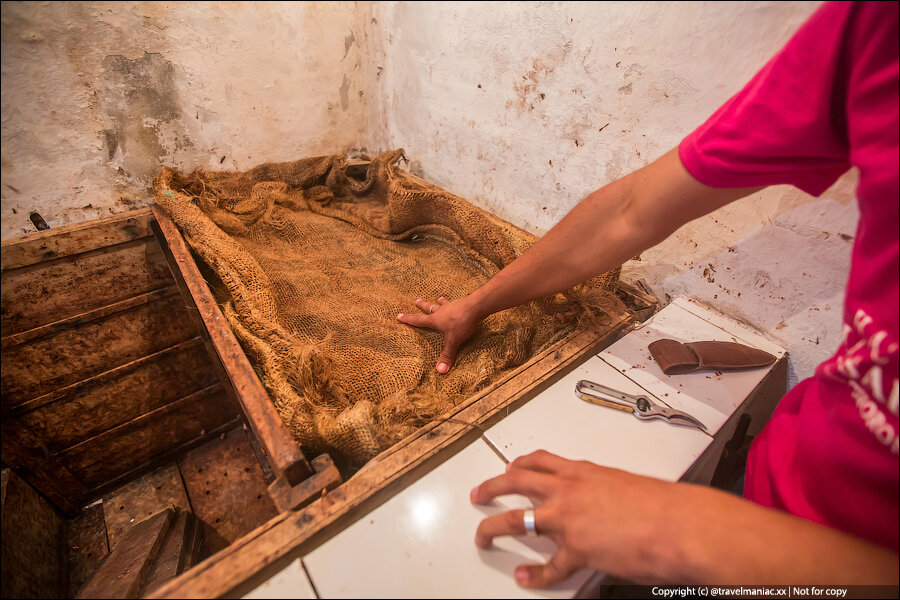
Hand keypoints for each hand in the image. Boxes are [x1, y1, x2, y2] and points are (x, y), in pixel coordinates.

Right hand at [397, 295, 481, 372]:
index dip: (408, 319)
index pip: (418, 320)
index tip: (399, 316)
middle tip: (416, 301)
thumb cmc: (461, 323)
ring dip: (439, 302)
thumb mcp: (453, 341)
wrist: (475, 306)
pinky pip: (455, 303)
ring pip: (442, 304)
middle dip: (422, 305)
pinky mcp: (461, 303)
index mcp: (435, 320)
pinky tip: (458, 302)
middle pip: (429, 308)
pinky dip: (454, 303)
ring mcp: (451, 306)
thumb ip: (447, 355)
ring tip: (439, 299)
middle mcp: (441, 311)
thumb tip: (440, 370)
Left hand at [470, 450, 686, 586]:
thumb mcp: (625, 484)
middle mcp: (568, 491)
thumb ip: (604, 491)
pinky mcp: (576, 551)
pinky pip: (548, 568)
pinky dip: (534, 576)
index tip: (508, 468)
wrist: (679, 525)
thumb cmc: (663, 504)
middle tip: (479, 494)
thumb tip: (602, 503)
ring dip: (493, 528)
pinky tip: (525, 578)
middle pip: (515, 482)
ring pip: (516, 520)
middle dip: (492, 487)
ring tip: (483, 536)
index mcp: (582, 472)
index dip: (518, 465)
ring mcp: (567, 520)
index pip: (539, 461)